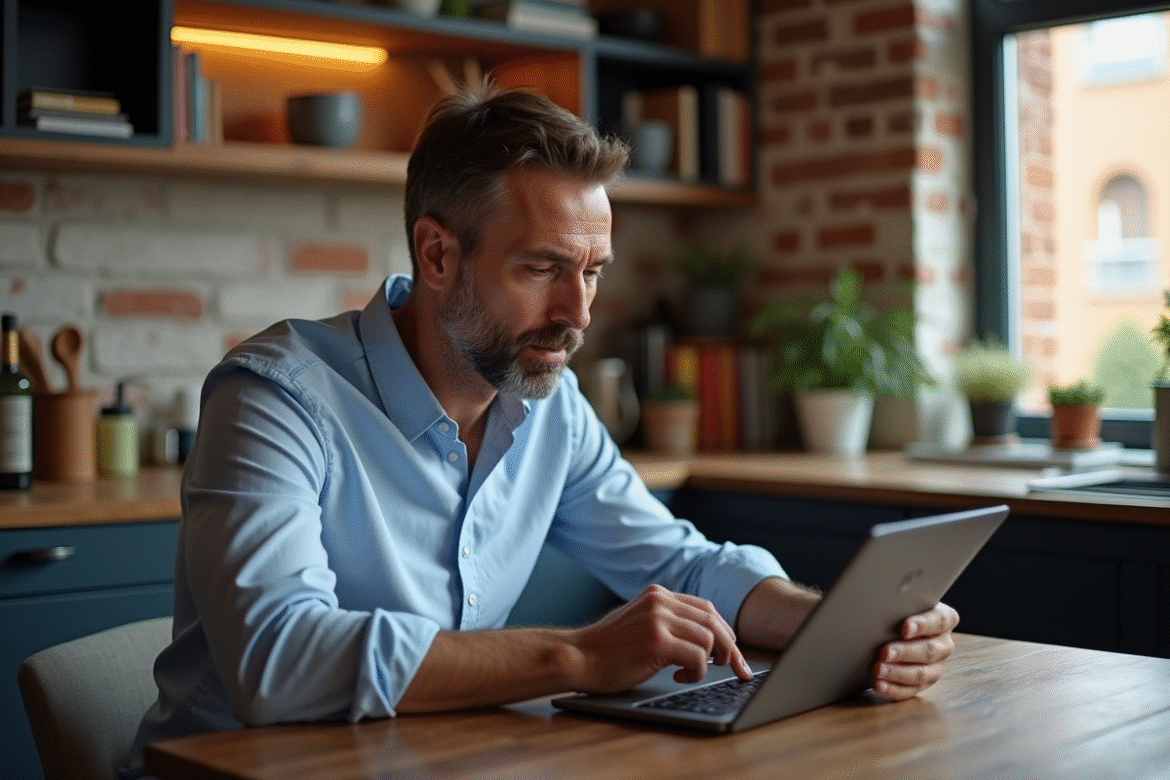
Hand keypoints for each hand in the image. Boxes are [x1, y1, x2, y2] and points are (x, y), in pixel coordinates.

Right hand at [567, 584, 752, 692]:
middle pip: (714, 621)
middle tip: (735, 668)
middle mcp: (660, 601)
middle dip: (730, 647)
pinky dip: (696, 672)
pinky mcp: (657, 641)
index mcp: (657, 594)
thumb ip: (666, 620)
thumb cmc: (607, 649)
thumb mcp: (639, 621)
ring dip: (710, 662)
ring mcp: (658, 619)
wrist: (578, 658)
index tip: (734, 653)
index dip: (725, 631)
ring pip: (709, 639)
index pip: (706, 608)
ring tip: (692, 673)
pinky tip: (679, 678)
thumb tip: (704, 636)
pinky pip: (698, 657)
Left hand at [872, 602, 959, 699]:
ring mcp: (937, 665)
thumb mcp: (904, 604)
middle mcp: (944, 644)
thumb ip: (900, 605)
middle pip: (929, 650)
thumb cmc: (901, 610)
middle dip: (905, 652)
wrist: (897, 626)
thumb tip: (882, 605)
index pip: (940, 621)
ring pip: (922, 673)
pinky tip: (879, 685)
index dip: (923, 625)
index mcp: (945, 619)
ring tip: (878, 670)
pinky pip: (911, 690)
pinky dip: (894, 689)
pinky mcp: (925, 683)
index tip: (905, 627)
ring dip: (897, 673)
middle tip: (884, 652)